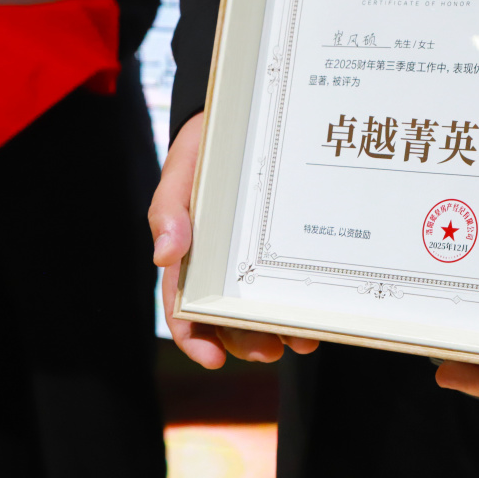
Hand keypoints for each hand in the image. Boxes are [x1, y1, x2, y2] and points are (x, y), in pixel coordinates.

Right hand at [148, 111, 318, 367]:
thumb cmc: (204, 148)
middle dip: (245, 340)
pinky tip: (315, 315)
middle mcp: (220, 262)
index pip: (182, 306)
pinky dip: (299, 301)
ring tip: (300, 342)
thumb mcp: (181, 172)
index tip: (212, 360)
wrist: (245, 117)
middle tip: (270, 351)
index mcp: (188, 253)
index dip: (194, 338)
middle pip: (227, 316)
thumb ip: (169, 210)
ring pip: (260, 305)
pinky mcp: (283, 244)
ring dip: (277, 330)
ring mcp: (253, 256)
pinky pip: (289, 280)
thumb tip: (163, 254)